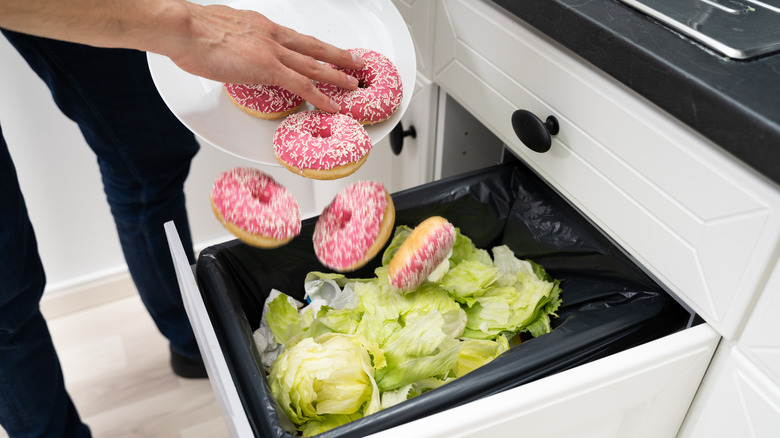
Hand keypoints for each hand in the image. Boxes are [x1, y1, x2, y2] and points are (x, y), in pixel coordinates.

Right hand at [168, 4, 364, 111]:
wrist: (184, 29)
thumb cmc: (191, 30)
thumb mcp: (220, 30)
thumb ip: (234, 41)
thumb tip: (233, 50)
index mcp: (261, 25)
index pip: (295, 38)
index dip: (313, 46)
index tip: (325, 50)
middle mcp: (272, 35)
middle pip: (313, 47)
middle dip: (337, 55)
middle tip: (355, 62)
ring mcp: (273, 52)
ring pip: (314, 65)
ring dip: (337, 75)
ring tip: (353, 83)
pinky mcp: (269, 68)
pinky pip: (303, 86)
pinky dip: (321, 96)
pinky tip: (333, 105)